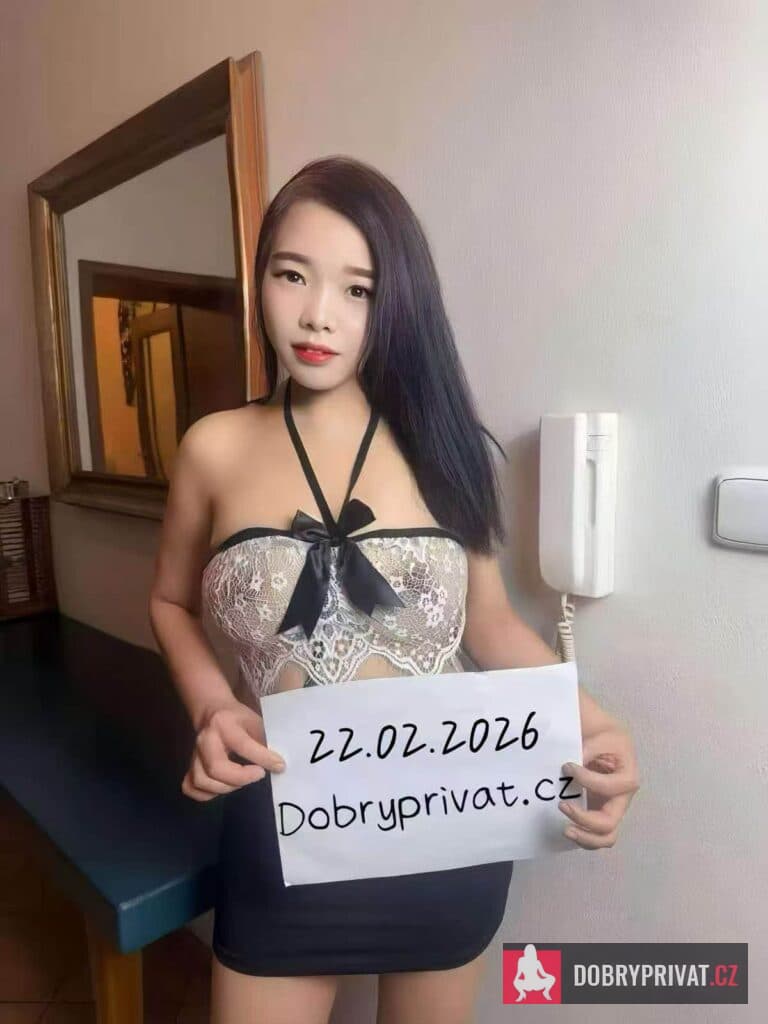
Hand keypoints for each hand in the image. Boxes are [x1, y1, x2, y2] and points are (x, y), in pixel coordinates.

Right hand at [181, 698, 286, 801]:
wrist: (212, 712)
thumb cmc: (238, 719)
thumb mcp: (254, 721)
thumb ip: (264, 741)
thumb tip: (278, 766)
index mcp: (224, 724)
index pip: (243, 745)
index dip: (263, 758)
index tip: (279, 766)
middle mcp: (205, 740)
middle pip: (216, 768)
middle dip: (241, 777)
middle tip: (259, 774)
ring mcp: (194, 754)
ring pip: (202, 780)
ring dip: (226, 787)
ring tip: (242, 781)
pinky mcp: (189, 767)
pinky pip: (192, 787)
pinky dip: (207, 794)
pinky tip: (223, 787)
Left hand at [558, 724, 639, 849]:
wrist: (600, 736)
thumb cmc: (604, 734)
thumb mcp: (601, 733)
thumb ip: (590, 747)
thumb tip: (572, 768)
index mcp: (628, 776)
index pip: (610, 787)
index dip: (587, 780)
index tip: (566, 766)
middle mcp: (622, 797)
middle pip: (610, 822)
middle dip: (585, 819)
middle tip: (562, 806)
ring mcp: (610, 807)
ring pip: (606, 837)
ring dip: (586, 838)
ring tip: (566, 830)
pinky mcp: (598, 811)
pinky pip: (595, 833)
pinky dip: (583, 836)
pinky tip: (567, 828)